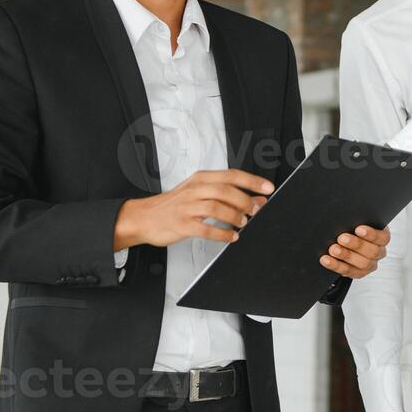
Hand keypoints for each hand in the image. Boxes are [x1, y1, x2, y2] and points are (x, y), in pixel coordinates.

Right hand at [113, 169, 272, 249]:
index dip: (252, 181)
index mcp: (200, 179)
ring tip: (243, 223)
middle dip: (245, 201)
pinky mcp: (181, 224)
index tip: (268, 188)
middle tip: (256, 211)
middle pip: (225, 191)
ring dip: (234, 216)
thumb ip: (227, 195)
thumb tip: (257, 200)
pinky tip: (231, 237)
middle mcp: (194, 190)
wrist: (144, 217)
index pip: (231, 175)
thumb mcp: (199, 193)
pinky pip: (205, 229)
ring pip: (216, 208)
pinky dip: (222, 234)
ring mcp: (186, 207)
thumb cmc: (174, 205)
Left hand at [320, 224, 389, 279]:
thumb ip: (356, 220)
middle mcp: (378, 252)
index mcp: (382, 238)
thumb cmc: (354, 229)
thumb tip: (346, 216)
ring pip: (362, 263)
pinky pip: (349, 271)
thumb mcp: (358, 222)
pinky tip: (327, 260)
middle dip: (356, 244)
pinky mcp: (358, 273)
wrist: (346, 243)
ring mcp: (370, 264)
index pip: (382, 237)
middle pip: (372, 251)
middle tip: (341, 238)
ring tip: (333, 249)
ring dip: (346, 255)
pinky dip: (336, 265)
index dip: (371, 234)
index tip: (358, 229)